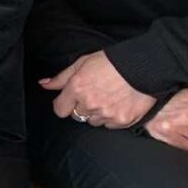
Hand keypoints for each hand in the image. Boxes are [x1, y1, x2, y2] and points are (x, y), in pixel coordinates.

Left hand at [41, 51, 155, 127]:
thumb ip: (61, 77)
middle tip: (93, 94)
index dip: (63, 104)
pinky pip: (109, 125)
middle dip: (81, 107)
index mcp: (77, 88)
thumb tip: (44, 84)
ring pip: (93, 121)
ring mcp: (106, 114)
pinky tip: (117, 104)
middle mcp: (89, 103)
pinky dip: (111, 118)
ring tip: (107, 97)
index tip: (69, 100)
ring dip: (96, 113)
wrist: (143, 67)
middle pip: (76, 116)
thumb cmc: (111, 62)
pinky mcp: (122, 121)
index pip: (59, 109)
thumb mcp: (82, 63)